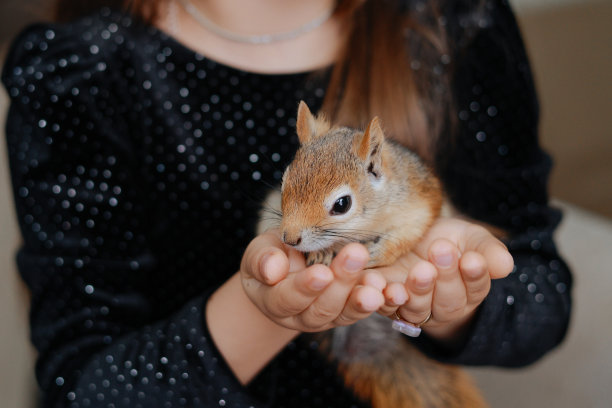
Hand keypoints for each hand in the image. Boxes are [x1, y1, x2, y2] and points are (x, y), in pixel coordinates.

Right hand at [240, 230, 385, 331]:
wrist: (289, 265)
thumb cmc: (273, 255)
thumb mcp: (261, 251)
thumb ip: (262, 259)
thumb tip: (272, 269)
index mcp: (274, 302)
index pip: (287, 299)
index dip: (303, 288)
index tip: (321, 273)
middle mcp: (301, 317)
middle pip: (321, 308)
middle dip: (340, 283)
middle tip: (356, 255)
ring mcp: (327, 317)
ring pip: (344, 313)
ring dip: (361, 297)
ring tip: (375, 281)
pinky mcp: (348, 311)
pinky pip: (362, 309)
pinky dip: (378, 300)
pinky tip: (386, 287)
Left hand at [376, 217, 513, 342]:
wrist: (410, 240)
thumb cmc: (446, 240)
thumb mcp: (470, 238)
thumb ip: (488, 251)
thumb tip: (506, 265)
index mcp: (469, 291)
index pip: (476, 287)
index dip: (474, 275)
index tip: (472, 259)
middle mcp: (444, 306)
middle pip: (448, 301)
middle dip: (446, 277)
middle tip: (441, 251)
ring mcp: (415, 308)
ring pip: (419, 308)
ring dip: (418, 290)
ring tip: (420, 271)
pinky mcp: (387, 303)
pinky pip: (386, 307)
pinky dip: (385, 298)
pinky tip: (387, 287)